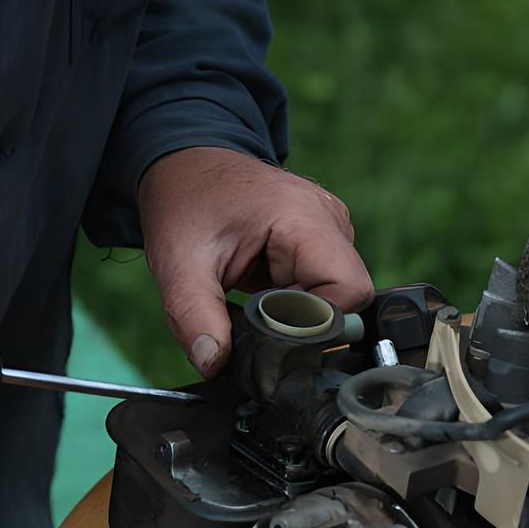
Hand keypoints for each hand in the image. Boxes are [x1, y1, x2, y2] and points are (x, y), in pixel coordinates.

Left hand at [139, 147, 373, 377]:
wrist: (185, 163)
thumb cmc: (186, 201)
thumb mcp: (179, 263)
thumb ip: (196, 316)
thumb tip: (215, 364)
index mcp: (305, 218)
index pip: (348, 291)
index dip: (315, 324)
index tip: (271, 331)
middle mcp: (331, 220)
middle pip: (347, 298)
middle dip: (302, 321)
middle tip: (254, 318)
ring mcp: (332, 228)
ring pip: (337, 295)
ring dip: (297, 311)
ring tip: (253, 297)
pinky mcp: (324, 239)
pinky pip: (325, 284)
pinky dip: (295, 300)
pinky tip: (263, 290)